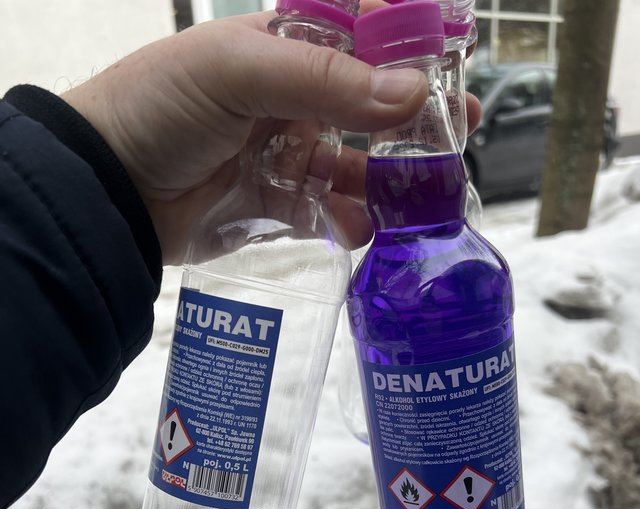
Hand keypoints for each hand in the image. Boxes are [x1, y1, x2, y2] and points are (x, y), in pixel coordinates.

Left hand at [62, 8, 479, 264]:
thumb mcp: (240, 72)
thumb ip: (326, 81)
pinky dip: (348, 223)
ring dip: (387, 179)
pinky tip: (368, 230)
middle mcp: (288, 99)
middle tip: (457, 131)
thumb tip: (411, 94)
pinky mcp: (274, 205)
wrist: (107, 187)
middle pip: (365, 105)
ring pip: (352, 166)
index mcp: (281, 47)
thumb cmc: (161, 106)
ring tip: (427, 194)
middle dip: (410, 119)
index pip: (357, 36)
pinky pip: (325, 213)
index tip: (447, 62)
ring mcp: (283, 154)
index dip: (403, 46)